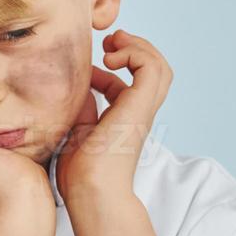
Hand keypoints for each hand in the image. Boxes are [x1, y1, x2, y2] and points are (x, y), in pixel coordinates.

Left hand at [55, 29, 171, 203]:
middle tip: (110, 42)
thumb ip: (81, 107)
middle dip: (134, 49)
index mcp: (125, 120)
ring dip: (137, 47)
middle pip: (154, 71)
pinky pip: (151, 67)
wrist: (90, 192)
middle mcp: (138, 113)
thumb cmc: (79, 175)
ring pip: (159, 66)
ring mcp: (142, 110)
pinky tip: (110, 58)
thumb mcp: (77, 130)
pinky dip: (134, 53)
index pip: (128, 85)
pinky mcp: (140, 107)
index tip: (84, 70)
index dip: (107, 70)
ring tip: (113, 45)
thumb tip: (78, 84)